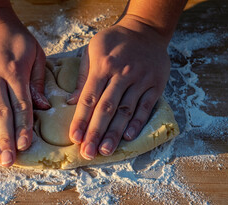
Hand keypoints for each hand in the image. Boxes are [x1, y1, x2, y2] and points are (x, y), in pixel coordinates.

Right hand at [0, 8, 49, 166]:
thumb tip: (43, 107)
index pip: (21, 106)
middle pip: (1, 113)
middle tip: (7, 161)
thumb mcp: (35, 53)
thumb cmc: (15, 37)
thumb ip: (37, 81)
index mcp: (15, 72)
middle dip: (4, 139)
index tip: (24, 146)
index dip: (23, 128)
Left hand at [67, 18, 170, 159]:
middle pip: (106, 108)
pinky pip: (146, 107)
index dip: (81, 119)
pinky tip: (128, 137)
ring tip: (105, 151)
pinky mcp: (156, 84)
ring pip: (126, 111)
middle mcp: (122, 73)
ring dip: (115, 133)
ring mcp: (141, 79)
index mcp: (103, 65)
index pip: (89, 97)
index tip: (74, 138)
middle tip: (88, 152)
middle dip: (95, 132)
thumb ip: (83, 77)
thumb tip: (72, 102)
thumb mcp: (92, 50)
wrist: (146, 29)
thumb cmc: (114, 42)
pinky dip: (137, 123)